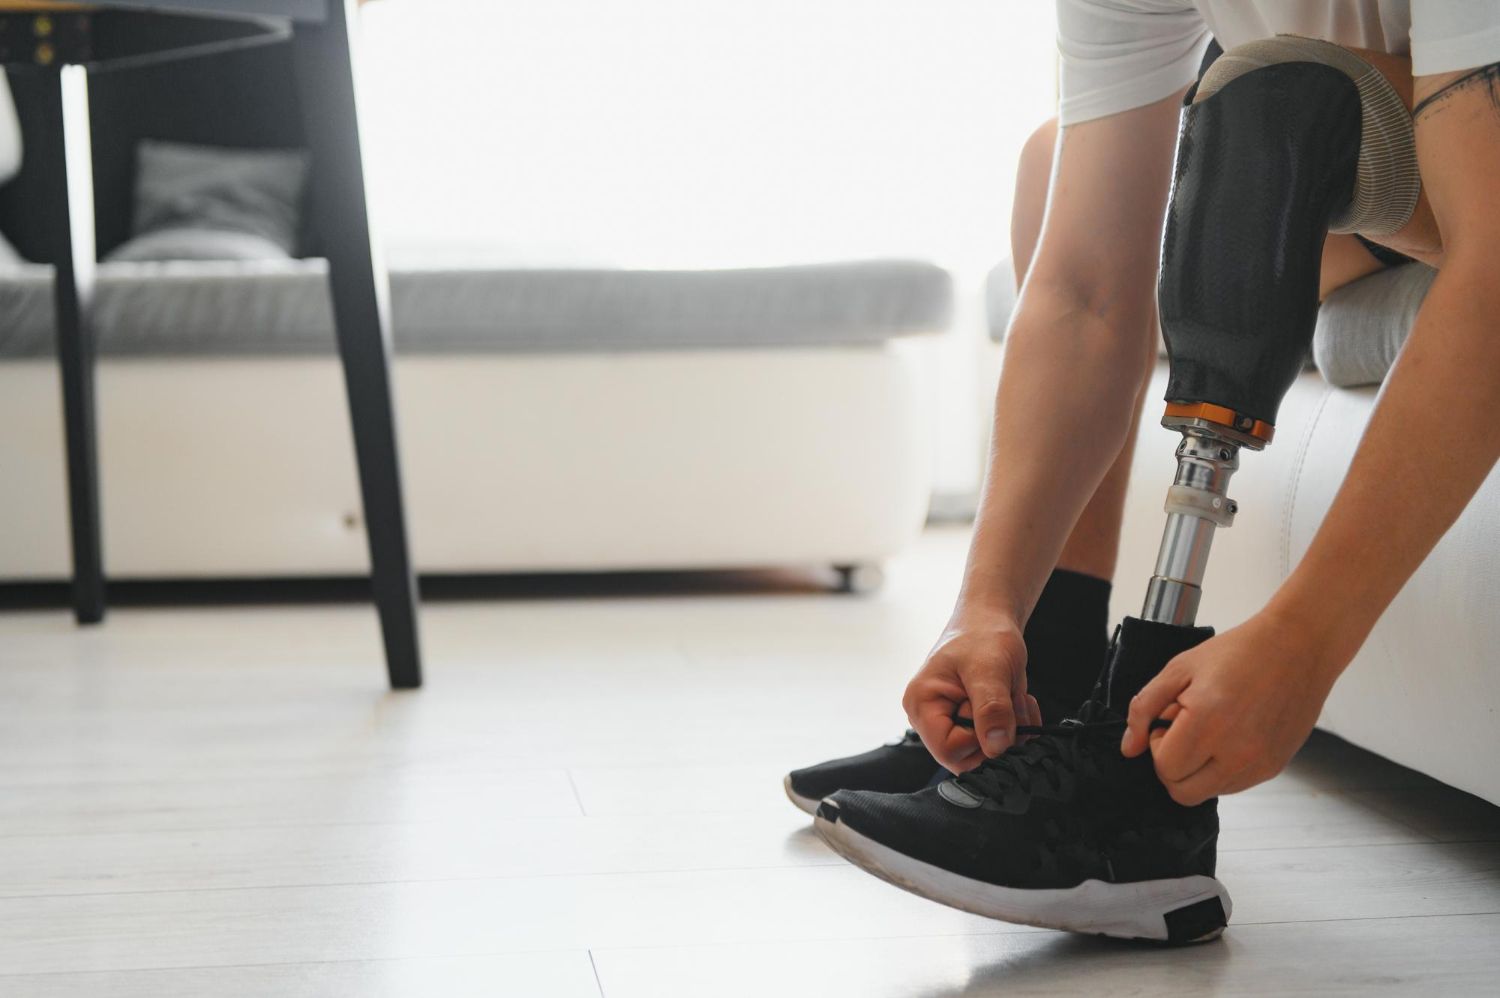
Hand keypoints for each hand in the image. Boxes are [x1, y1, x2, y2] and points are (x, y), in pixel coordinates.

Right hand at [903, 616, 1038, 771]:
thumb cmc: (982, 635)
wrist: (990, 620)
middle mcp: (931, 720)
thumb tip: (996, 749)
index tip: (995, 709)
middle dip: (1000, 737)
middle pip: (968, 758)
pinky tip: (1017, 701)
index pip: (949, 750)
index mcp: (921, 705)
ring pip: (987, 754)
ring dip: (1013, 731)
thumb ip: (992, 708)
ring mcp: (951, 724)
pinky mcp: (970, 725)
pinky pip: (996, 744)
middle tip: (1013, 704)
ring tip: (1015, 698)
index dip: (980, 739)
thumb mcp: (989, 669)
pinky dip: (1017, 728)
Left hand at [1120, 608, 1341, 804]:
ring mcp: (1259, 764)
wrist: (1298, 647)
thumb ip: (1144, 708)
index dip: (1157, 746)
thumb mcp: (1179, 668)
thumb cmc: (1239, 651)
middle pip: (1182, 792)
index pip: (1165, 768)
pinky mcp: (1274, 768)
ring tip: (1209, 730)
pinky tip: (1228, 735)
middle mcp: (1237, 751)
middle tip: (1182, 732)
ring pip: (1207, 793)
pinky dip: (1220, 769)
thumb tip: (1128, 748)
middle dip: (1171, 765)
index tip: (1168, 722)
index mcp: (1209, 722)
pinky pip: (1233, 786)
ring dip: (1196, 769)